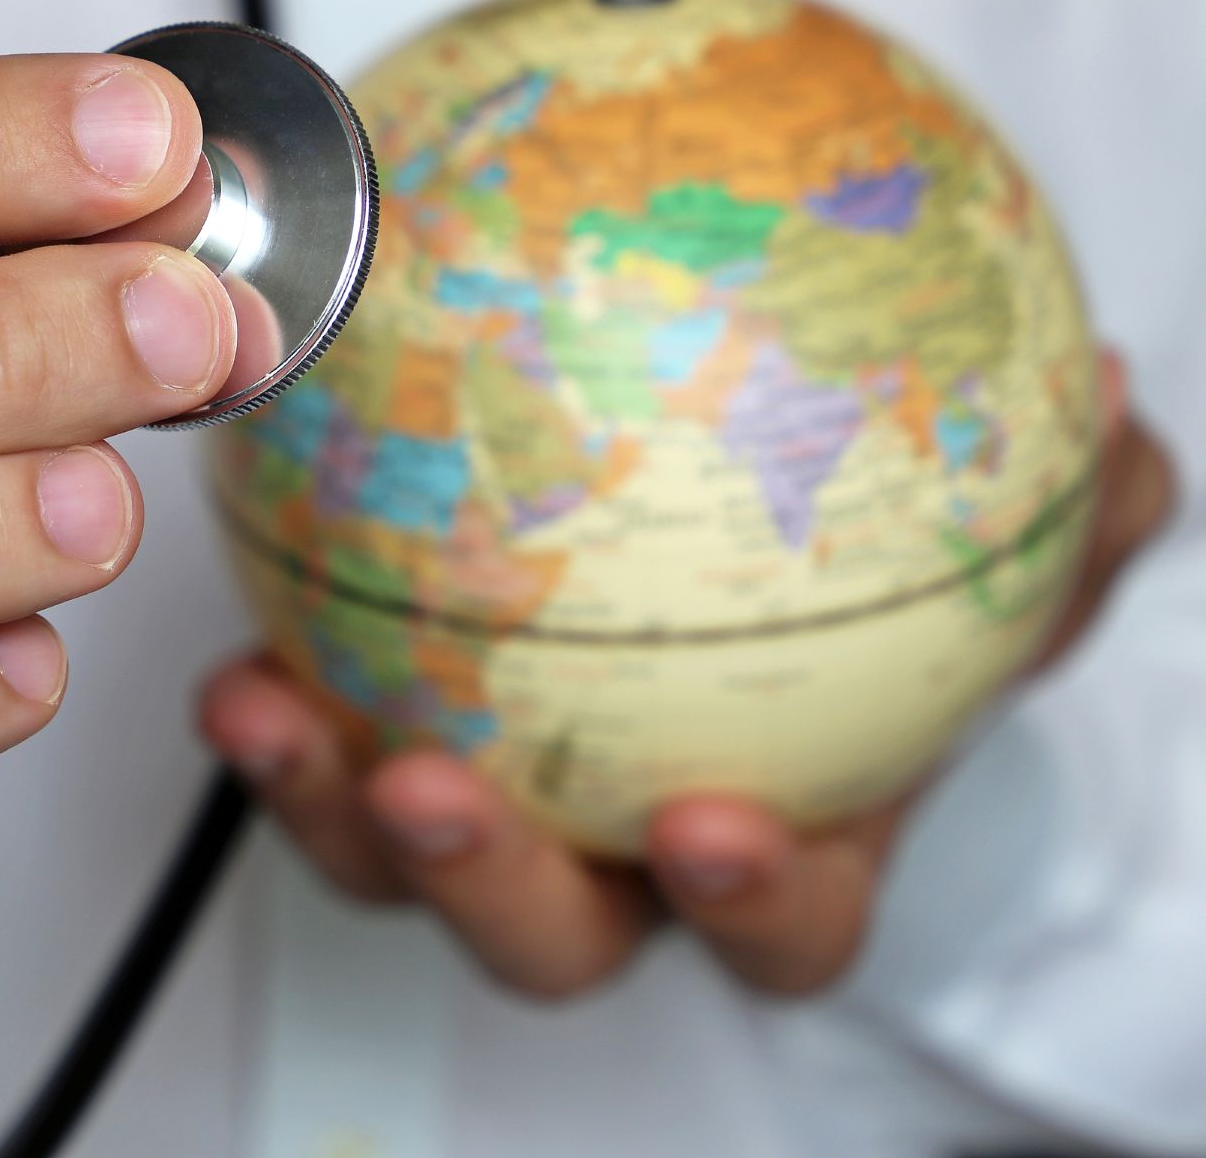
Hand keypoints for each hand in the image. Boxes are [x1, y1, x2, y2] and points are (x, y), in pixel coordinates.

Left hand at [201, 350, 1174, 997]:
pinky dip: (269, 685)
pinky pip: (311, 716)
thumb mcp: (986, 542)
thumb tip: (1118, 421)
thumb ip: (1061, 511)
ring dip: (320, 794)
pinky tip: (233, 607)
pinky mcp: (374, 713)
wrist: (749, 560)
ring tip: (270, 707)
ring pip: (388, 851)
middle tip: (434, 792)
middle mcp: (613, 845)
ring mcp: (489, 794)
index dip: (751, 901)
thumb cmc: (868, 593)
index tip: (714, 830)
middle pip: (548, 929)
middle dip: (485, 887)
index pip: (779, 918)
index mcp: (767, 838)